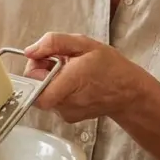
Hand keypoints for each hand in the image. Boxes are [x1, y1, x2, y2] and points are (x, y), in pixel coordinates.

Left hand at [22, 32, 141, 122]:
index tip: (46, 59)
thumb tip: (30, 51)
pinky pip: (53, 101)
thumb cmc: (110, 67)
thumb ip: (53, 43)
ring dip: (51, 81)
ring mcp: (66, 113)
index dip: (34, 70)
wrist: (129, 92)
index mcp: (68, 84)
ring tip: (70, 72)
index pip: (33, 88)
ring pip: (44, 95)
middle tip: (60, 62)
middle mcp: (65, 103)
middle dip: (42, 72)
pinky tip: (74, 83)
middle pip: (35, 89)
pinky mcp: (68, 117)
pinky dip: (58, 90)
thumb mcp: (84, 44)